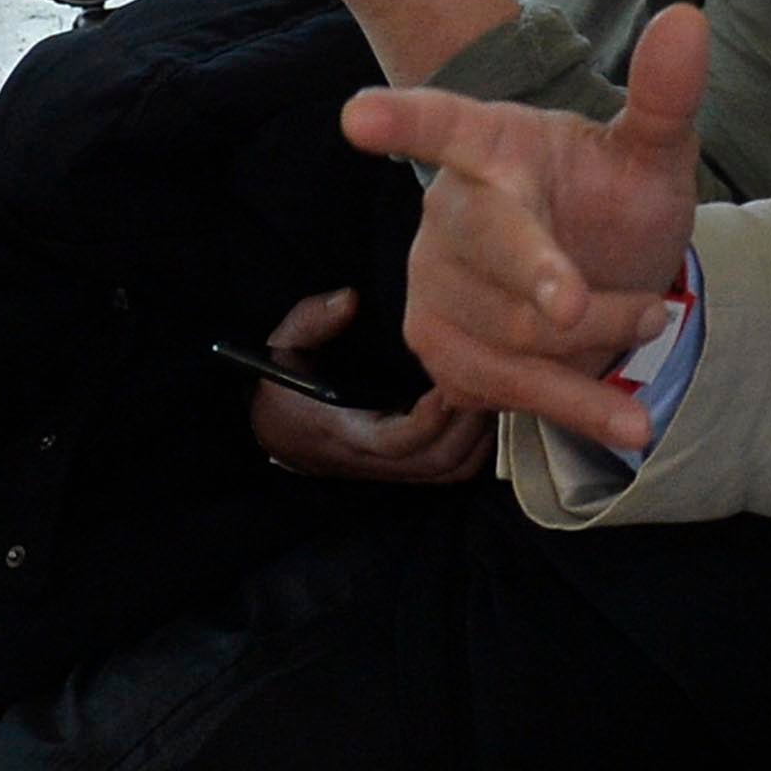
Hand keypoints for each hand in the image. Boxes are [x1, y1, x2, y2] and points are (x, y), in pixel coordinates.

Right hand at [247, 288, 490, 486]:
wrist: (276, 432)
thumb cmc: (282, 387)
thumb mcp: (281, 348)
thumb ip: (311, 322)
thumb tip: (350, 300)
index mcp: (344, 432)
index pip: (399, 440)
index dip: (432, 417)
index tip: (451, 380)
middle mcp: (374, 459)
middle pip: (439, 460)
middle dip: (471, 423)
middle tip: (491, 374)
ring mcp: (393, 470)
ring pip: (452, 470)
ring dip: (480, 435)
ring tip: (495, 387)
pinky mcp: (406, 470)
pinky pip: (453, 470)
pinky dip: (478, 446)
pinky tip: (485, 406)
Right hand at [346, 7, 713, 451]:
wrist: (606, 281)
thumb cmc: (613, 203)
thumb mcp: (652, 154)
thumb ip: (664, 98)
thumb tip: (687, 19)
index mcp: (492, 142)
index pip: (442, 123)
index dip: (401, 121)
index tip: (357, 117)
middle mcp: (450, 209)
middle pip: (492, 244)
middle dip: (539, 277)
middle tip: (581, 308)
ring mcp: (433, 281)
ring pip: (511, 331)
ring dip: (600, 338)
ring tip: (655, 317)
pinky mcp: (437, 347)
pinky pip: (504, 388)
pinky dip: (575, 401)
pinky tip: (618, 408)